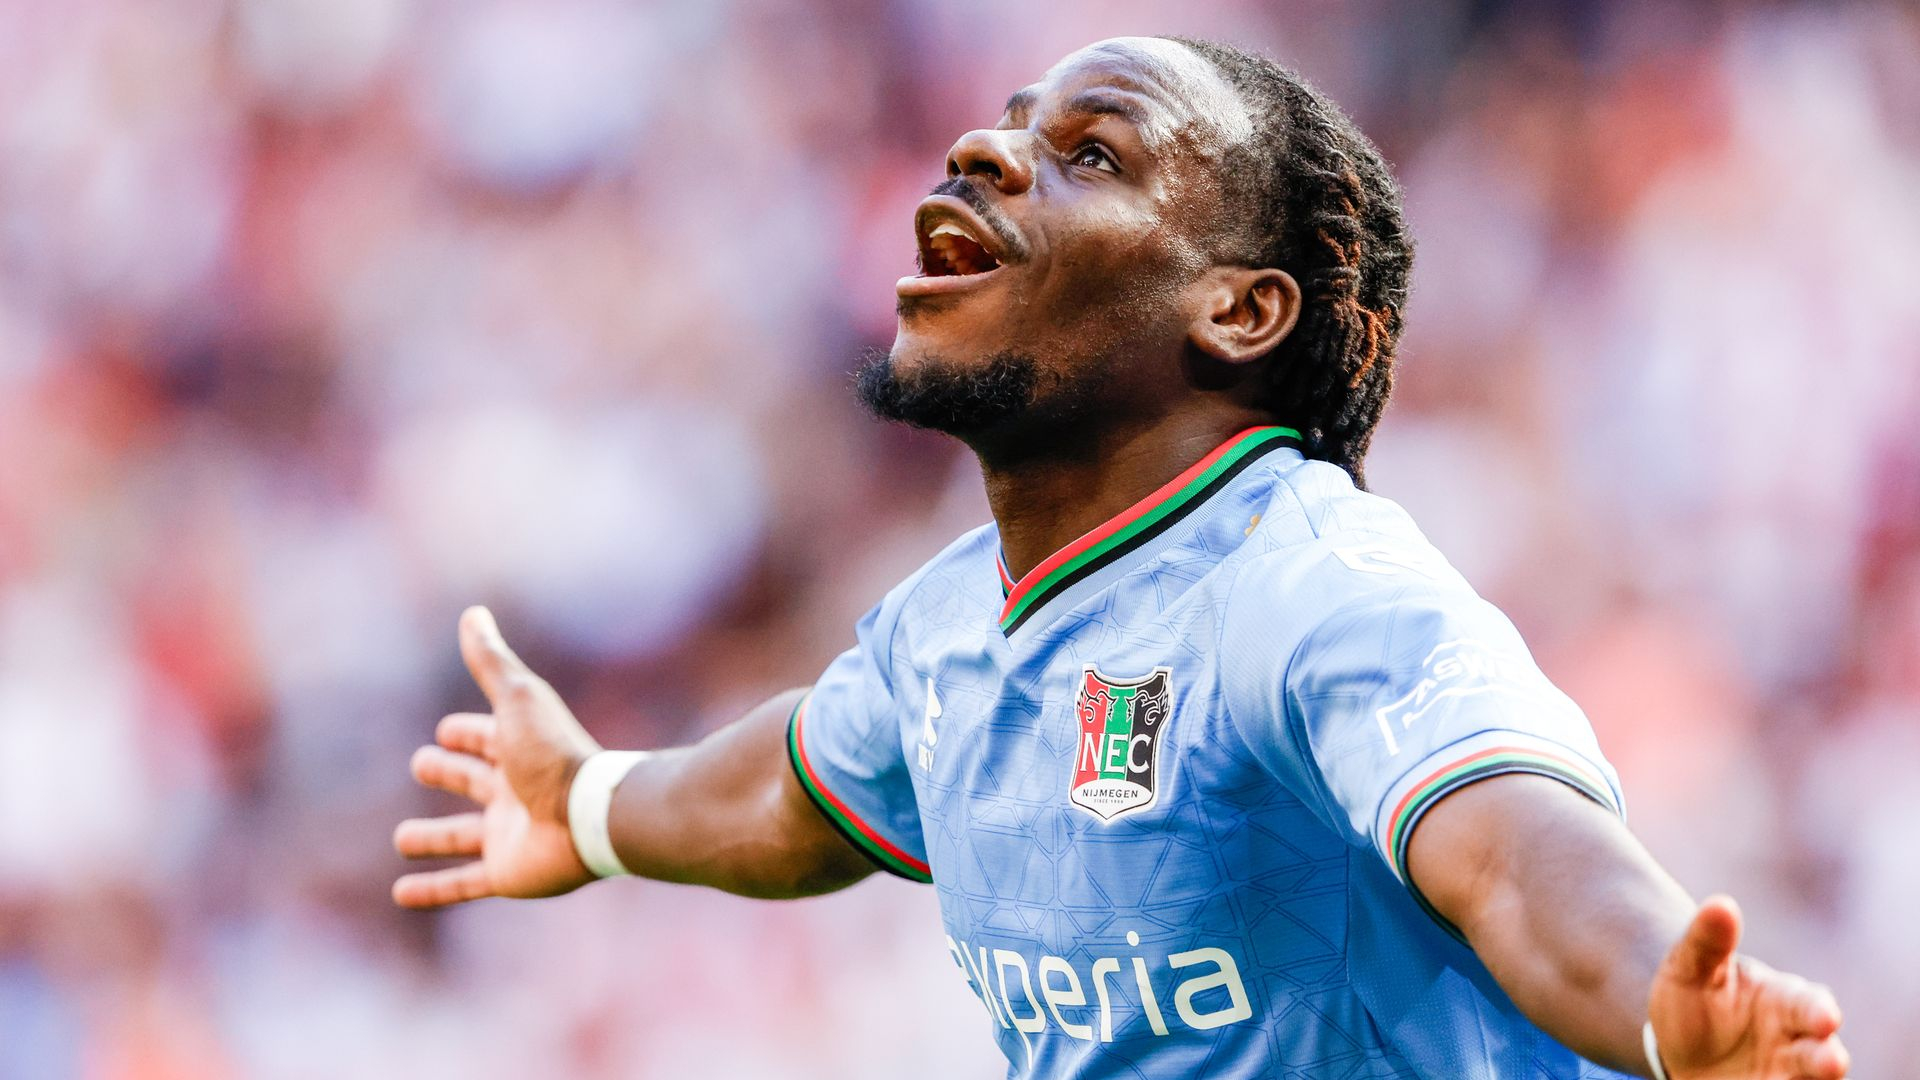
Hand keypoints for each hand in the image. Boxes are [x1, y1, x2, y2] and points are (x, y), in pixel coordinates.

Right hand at [391, 606, 604, 907]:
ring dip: (433, 837)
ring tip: (401, 837)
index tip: (446, 730)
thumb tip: (473, 613)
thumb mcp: (516, 698)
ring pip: (463, 836)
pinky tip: (400, 894)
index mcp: (517, 749)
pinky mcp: (506, 873)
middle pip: (474, 780)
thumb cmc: (553, 752)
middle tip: (421, 765)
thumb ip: (491, 660)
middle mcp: (514, 791)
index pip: (485, 737)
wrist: (591, 815)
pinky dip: (433, 890)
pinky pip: (462, 885)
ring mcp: (510, 834)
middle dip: (449, 772)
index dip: (466, 732)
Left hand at [1649, 896, 1848, 1079]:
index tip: (1826, 1017)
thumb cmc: (1694, 997)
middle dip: (1828, 1058)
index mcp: (1783, 1000)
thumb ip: (1706, 941)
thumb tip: (1720, 904)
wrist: (1674, 1045)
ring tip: (1820, 1075)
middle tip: (1831, 1062)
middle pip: (1821, 1051)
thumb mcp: (1690, 968)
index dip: (1820, 1011)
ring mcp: (1786, 1073)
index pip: (1811, 1004)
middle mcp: (1795, 1040)